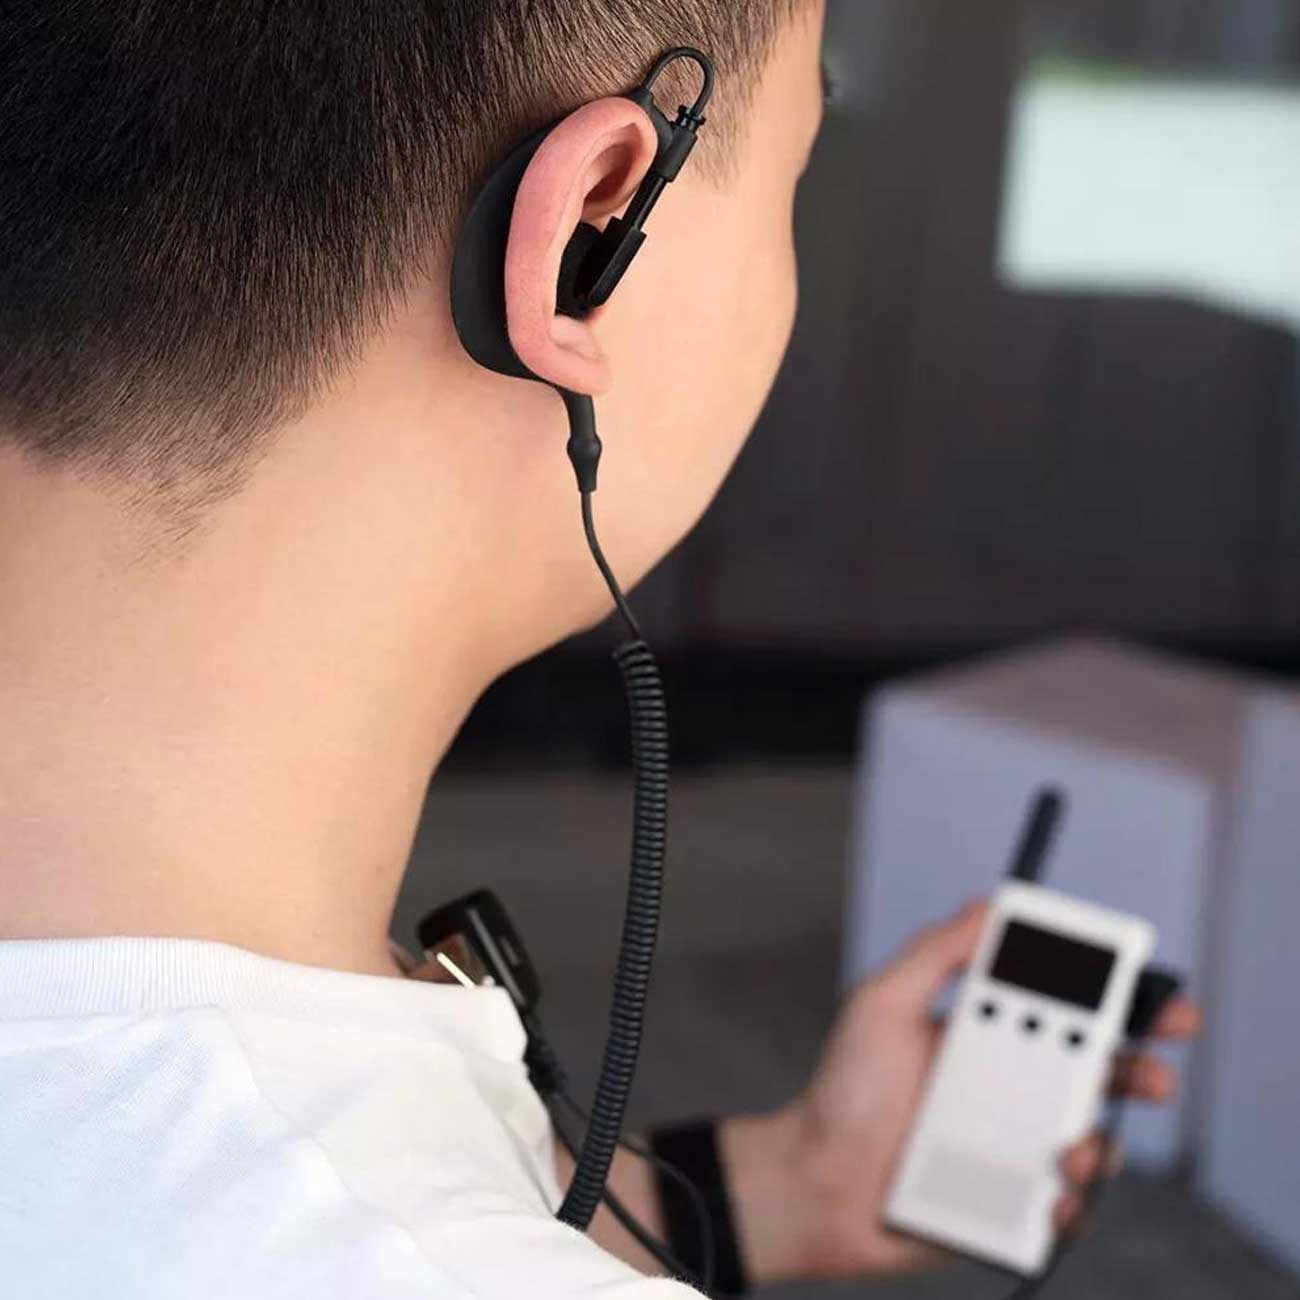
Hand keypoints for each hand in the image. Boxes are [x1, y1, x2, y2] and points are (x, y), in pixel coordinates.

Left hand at [720, 899, 1201, 1281]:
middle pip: (1097, 1077)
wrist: (813, 1182)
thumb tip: (987, 905)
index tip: (1153, 996)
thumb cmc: (842, 1092)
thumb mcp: (881, 1004)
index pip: (1062, 1012)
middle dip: (1142, 1070)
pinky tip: (1052, 1192)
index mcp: (988, 1037)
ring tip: (1074, 1147)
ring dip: (1103, 1144)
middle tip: (1158, 1074)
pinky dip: (1073, 1203)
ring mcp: (1014, 1150)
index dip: (1114, 1004)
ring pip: (1092, 1143)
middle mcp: (1010, 1091)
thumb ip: (935, 955)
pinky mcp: (1010, 1208)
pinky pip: (1065, 1209)